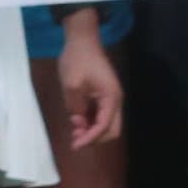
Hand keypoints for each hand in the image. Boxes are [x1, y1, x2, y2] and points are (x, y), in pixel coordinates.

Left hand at [57, 23, 122, 149]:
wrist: (82, 41)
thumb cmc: (77, 60)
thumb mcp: (71, 85)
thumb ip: (76, 107)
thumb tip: (78, 123)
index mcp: (111, 98)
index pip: (104, 126)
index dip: (90, 138)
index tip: (75, 145)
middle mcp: (115, 101)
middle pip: (111, 130)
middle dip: (95, 138)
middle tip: (75, 140)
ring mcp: (110, 99)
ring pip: (106, 125)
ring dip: (92, 132)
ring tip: (74, 133)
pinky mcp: (103, 96)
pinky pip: (100, 116)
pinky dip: (91, 123)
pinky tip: (77, 123)